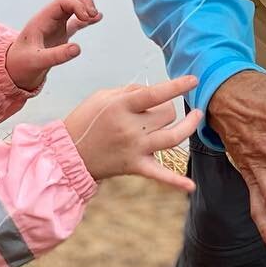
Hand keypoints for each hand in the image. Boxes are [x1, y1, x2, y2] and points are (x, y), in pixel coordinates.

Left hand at [5, 0, 101, 91]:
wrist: (14, 71)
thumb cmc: (21, 65)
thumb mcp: (37, 61)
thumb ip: (57, 56)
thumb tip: (77, 48)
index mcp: (41, 20)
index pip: (62, 1)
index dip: (77, 5)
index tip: (86, 18)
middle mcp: (49, 19)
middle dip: (83, 1)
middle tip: (92, 15)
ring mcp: (55, 25)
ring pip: (73, 5)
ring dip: (86, 7)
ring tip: (95, 16)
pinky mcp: (61, 34)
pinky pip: (76, 21)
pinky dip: (87, 18)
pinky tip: (98, 18)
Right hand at [64, 74, 201, 191]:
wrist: (69, 153)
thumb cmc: (85, 120)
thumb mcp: (101, 97)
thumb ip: (129, 91)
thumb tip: (153, 91)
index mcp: (121, 107)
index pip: (155, 93)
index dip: (177, 86)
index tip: (193, 80)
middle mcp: (131, 128)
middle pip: (167, 114)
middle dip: (167, 107)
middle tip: (157, 108)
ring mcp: (135, 149)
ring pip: (173, 137)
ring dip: (188, 126)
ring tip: (196, 116)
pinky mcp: (135, 166)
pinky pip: (160, 175)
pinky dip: (176, 182)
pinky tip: (191, 186)